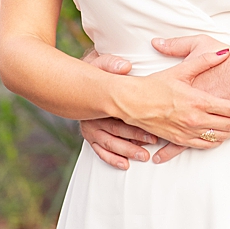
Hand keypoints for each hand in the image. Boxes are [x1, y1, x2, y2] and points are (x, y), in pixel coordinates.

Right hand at [76, 52, 153, 167]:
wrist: (76, 81)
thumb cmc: (93, 71)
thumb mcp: (99, 63)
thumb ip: (111, 63)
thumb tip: (125, 66)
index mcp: (99, 100)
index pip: (119, 112)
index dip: (136, 122)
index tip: (153, 128)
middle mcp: (92, 117)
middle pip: (115, 130)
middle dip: (135, 138)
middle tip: (153, 142)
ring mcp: (90, 128)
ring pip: (109, 143)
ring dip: (127, 151)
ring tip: (143, 156)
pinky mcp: (90, 136)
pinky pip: (100, 151)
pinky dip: (112, 159)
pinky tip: (124, 165)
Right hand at [113, 36, 229, 152]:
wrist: (132, 102)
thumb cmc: (154, 85)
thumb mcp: (180, 70)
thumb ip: (204, 61)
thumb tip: (224, 53)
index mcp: (198, 101)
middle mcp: (196, 120)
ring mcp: (189, 132)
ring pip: (222, 136)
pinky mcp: (181, 140)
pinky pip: (206, 145)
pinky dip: (219, 140)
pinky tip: (223, 134)